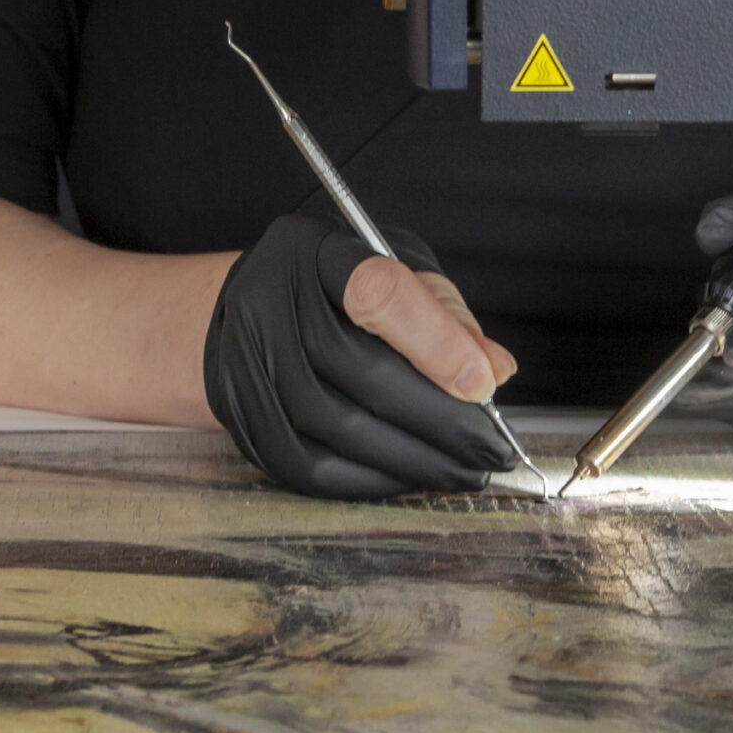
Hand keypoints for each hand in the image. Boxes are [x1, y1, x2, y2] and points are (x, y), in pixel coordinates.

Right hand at [204, 215, 518, 497]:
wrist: (249, 307)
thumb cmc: (335, 288)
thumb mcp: (397, 273)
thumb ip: (448, 318)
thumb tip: (494, 371)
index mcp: (319, 253)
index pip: (379, 294)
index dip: (436, 343)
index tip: (483, 386)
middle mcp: (271, 301)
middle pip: (360, 371)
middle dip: (437, 420)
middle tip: (487, 449)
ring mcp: (246, 359)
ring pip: (336, 426)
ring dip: (410, 459)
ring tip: (457, 469)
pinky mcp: (237, 412)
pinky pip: (307, 465)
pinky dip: (366, 479)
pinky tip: (405, 477)